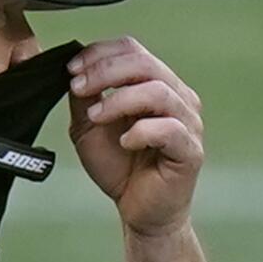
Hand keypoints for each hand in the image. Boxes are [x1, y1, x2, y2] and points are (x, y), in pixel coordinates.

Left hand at [67, 37, 204, 236]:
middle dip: (105, 72)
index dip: (100, 53)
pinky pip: (169, 129)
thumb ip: (84, 98)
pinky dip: (141, 131)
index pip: (132, 50)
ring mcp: (188, 123)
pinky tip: (125, 142)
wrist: (139, 211)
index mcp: (155, 83)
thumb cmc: (119, 166)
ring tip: (96, 117)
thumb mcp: (88, 127)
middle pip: (144, 63)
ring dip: (119, 100)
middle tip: (78, 87)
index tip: (72, 70)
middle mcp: (177, 97)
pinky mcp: (190, 150)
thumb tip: (74, 70)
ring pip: (158, 91)